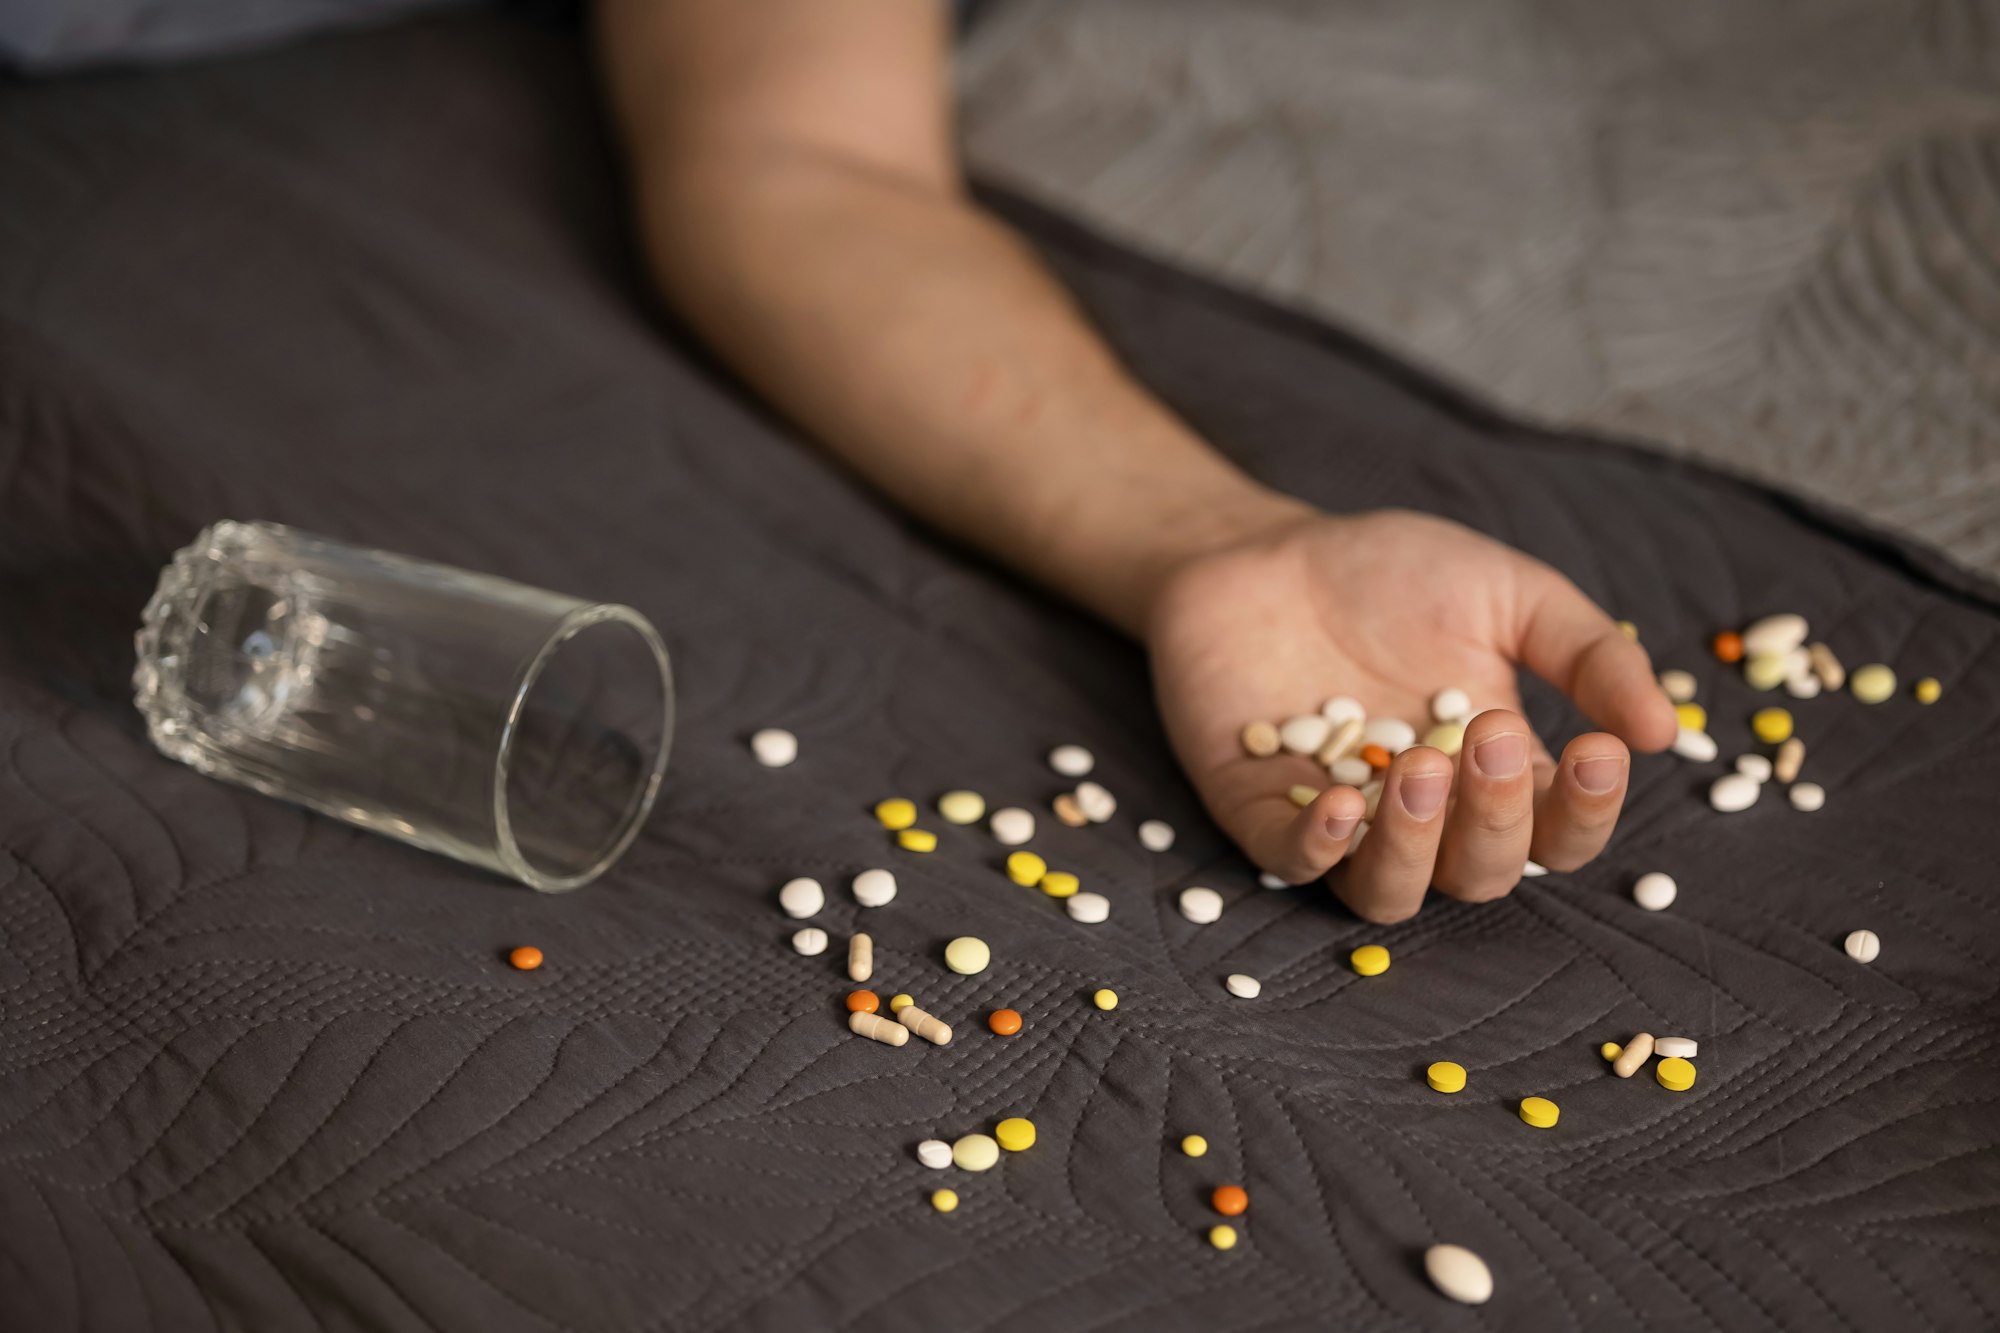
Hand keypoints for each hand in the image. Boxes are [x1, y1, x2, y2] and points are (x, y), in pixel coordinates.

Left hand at [1144, 506, 1678, 921]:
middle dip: (1497, 815)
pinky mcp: (1260, 813)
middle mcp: (1425, 817)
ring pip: (1392, 893)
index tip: (1599, 750)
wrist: (1265, 549)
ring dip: (1415, 846)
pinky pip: (1294, 865)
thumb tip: (1661, 732)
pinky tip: (1338, 806)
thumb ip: (1586, 653)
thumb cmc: (1390, 572)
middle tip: (1489, 733)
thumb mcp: (1508, 593)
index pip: (1558, 833)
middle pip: (1482, 872)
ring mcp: (1341, 823)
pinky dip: (1319, 850)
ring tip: (1418, 769)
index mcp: (1495, 775)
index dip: (1587, 811)